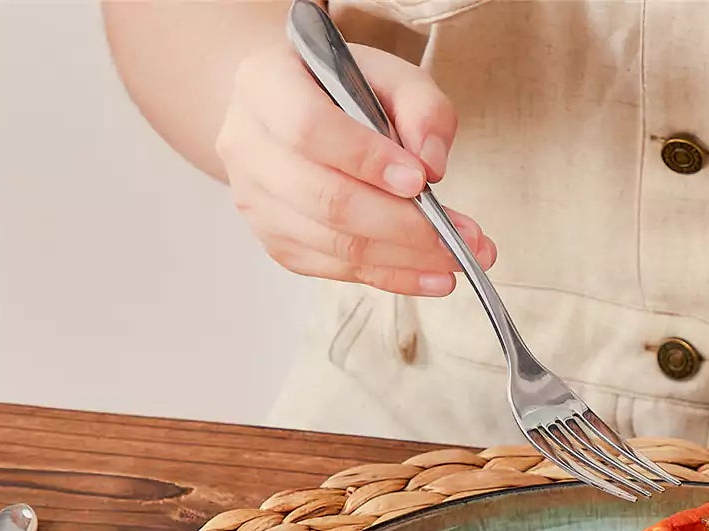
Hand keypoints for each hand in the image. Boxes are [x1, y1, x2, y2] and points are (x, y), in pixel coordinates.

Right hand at [216, 40, 493, 295]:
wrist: (290, 113)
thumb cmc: (341, 90)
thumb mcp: (388, 75)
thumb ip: (421, 107)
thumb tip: (433, 164)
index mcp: (265, 85)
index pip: (309, 129)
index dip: (367, 160)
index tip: (420, 180)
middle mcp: (248, 146)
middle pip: (327, 200)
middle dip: (403, 226)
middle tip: (460, 238)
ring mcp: (256, 202)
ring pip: (335, 245)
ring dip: (406, 260)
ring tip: (459, 260)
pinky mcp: (277, 243)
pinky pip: (338, 271)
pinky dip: (392, 278)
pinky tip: (433, 277)